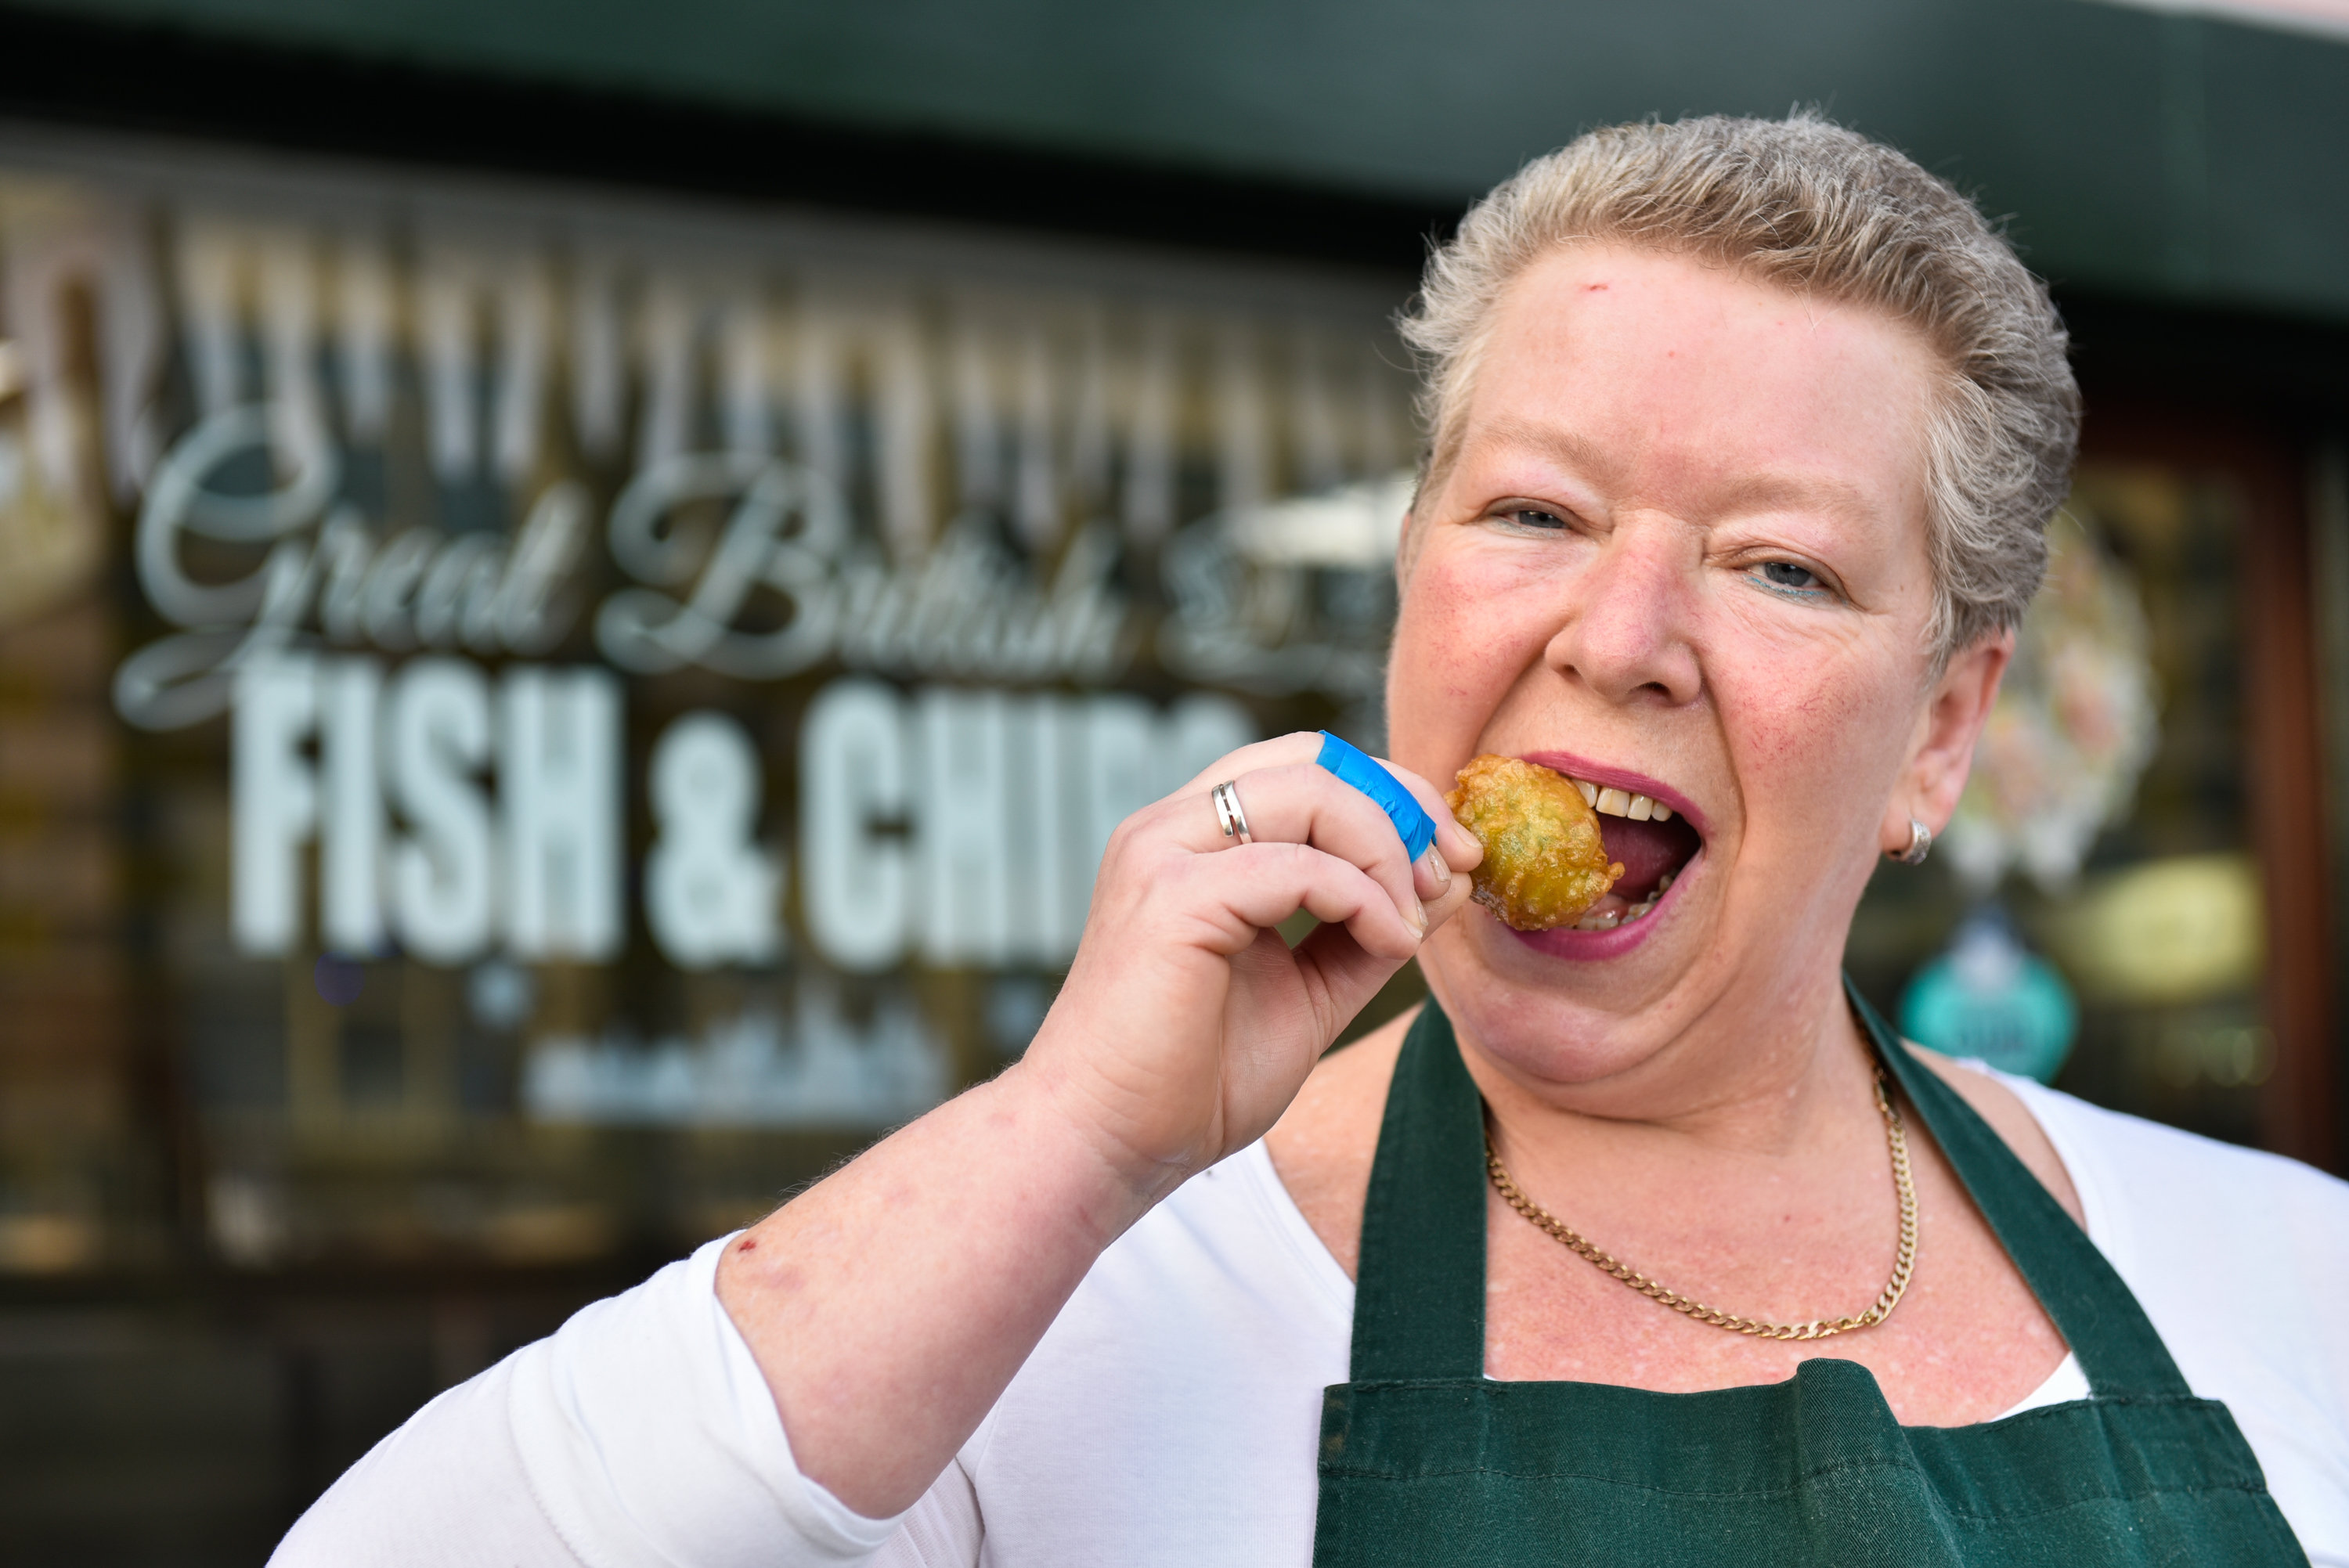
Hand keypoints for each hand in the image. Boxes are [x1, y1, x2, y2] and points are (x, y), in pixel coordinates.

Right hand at [1014, 732, 1481, 1203]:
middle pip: (1316, 758)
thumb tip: (1450, 876)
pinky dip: (1364, 898)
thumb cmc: (1192, 1078)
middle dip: (1403, 805)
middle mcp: (1171, 828)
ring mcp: (1162, 854)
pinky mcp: (1170, 898)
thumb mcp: (1310, 989)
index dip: (1393, 793)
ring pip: (1312, 791)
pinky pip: (1299, 865)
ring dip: (1388, 851)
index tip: (1451, 858)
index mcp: (1194, 839)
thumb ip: (1369, 929)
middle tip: (1449, 872)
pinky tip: (1389, 947)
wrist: (1107, 1144)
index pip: (1309, 764)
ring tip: (1411, 925)